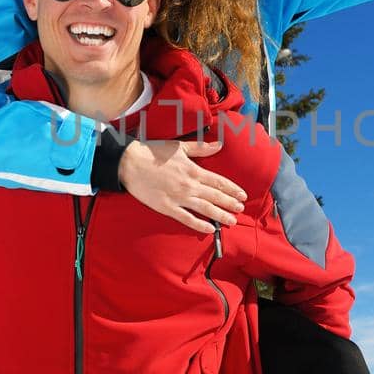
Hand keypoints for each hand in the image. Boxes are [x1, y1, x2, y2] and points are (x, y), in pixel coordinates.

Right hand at [119, 140, 246, 232]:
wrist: (130, 163)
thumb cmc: (154, 152)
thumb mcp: (180, 147)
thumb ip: (201, 148)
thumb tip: (219, 145)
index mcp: (193, 170)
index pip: (219, 181)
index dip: (232, 189)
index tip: (242, 195)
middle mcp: (189, 185)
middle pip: (215, 196)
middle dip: (230, 203)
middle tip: (241, 209)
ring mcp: (179, 198)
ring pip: (205, 209)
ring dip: (220, 215)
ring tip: (232, 221)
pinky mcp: (167, 207)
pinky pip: (187, 218)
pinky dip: (199, 224)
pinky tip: (210, 229)